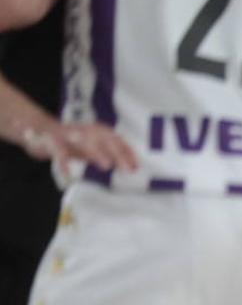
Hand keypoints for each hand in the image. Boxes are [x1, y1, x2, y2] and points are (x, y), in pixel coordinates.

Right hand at [22, 121, 137, 175]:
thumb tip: (132, 167)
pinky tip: (68, 174)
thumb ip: (111, 156)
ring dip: (96, 152)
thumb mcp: (95, 148)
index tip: (137, 166)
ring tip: (106, 165)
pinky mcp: (52, 141)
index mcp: (98, 130)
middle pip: (104, 140)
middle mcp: (86, 130)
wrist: (40, 131)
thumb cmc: (74, 142)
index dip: (128, 152)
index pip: (117, 140)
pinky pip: (58, 152)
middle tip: (127, 169)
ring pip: (84, 141)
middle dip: (118, 154)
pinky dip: (63, 162)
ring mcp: (69, 134)